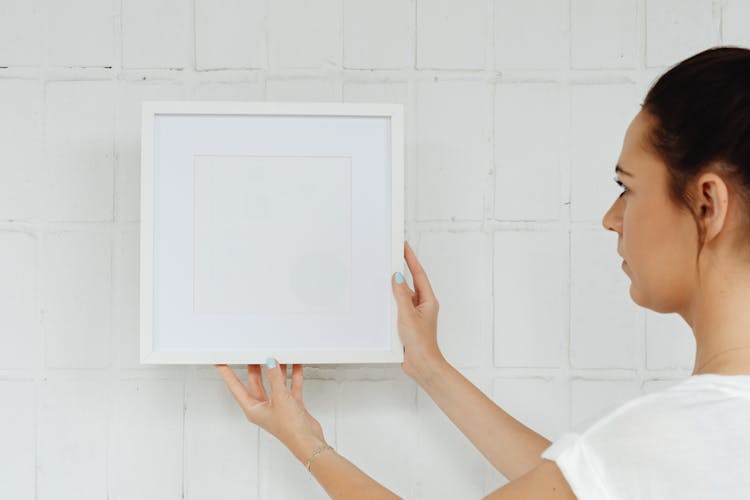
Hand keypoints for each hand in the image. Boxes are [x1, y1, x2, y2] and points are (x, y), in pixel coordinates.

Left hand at [215, 361, 326, 463]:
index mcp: (252, 409)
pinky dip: (292, 376)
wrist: (308, 441)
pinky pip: (289, 386)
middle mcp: (263, 407)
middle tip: (252, 353)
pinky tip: (295, 366)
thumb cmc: (290, 429)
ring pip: (273, 383)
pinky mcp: (290, 405)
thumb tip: (270, 363)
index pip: (235, 387)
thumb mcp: (280, 398)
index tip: (221, 362)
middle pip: (255, 382)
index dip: (227, 373)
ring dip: (276, 371)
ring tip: (276, 355)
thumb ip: (275, 378)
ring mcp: (277, 406)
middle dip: (255, 367)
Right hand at [391, 241, 445, 382]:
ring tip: (384, 274)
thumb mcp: (408, 315)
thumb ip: (401, 295)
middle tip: (393, 255)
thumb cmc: (421, 343)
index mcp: (428, 300)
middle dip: (402, 269)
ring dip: (394, 287)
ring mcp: (415, 314)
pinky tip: (381, 300)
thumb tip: (397, 278)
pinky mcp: (407, 323)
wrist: (422, 364)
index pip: (418, 274)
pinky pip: (398, 307)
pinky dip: (390, 302)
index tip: (404, 247)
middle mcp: (423, 305)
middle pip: (411, 282)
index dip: (411, 259)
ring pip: (403, 295)